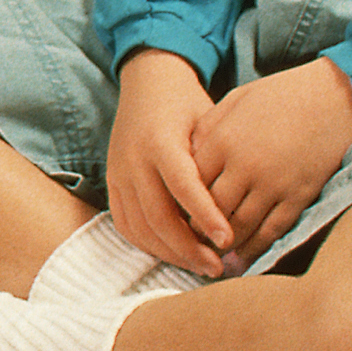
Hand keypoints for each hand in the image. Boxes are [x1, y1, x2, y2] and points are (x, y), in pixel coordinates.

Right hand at [104, 50, 235, 276]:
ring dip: (170, 253)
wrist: (148, 83)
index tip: (228, 240)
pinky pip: (125, 225)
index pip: (183, 187)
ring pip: (140, 228)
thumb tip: (239, 206)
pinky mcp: (112, 183)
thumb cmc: (187, 104)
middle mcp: (134, 159)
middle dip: (189, 248)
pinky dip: (148, 245)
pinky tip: (174, 253)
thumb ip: (216, 160)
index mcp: (160, 141)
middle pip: (158, 217)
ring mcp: (118, 173)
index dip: (205, 216)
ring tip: (200, 266)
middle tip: (218, 267)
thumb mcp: (208, 121)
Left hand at [186, 58, 351, 265]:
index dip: (180, 203)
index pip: (190, 183)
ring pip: (239, 227)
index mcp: (222, 140)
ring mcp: (273, 183)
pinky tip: (243, 256)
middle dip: (198, 230)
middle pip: (210, 210)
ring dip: (224, 245)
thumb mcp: (234, 102)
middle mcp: (244, 165)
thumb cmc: (279, 95)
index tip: (175, 215)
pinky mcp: (298, 196)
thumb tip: (186, 158)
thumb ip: (208, 130)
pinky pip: (271, 231)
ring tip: (213, 255)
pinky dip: (254, 248)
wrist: (332, 96)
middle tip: (190, 243)